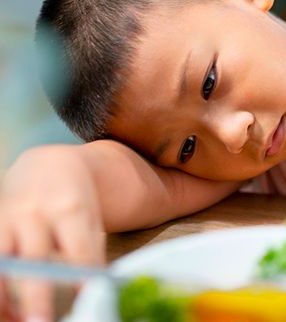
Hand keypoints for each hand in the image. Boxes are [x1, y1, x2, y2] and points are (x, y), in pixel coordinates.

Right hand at [0, 146, 105, 321]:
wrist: (47, 164)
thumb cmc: (75, 200)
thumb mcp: (91, 219)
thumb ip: (90, 254)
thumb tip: (91, 292)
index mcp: (70, 209)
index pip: (77, 251)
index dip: (81, 280)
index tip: (85, 302)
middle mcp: (35, 212)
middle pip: (34, 259)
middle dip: (36, 295)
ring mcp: (8, 218)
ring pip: (1, 263)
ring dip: (4, 298)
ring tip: (15, 320)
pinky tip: (5, 307)